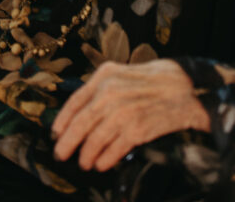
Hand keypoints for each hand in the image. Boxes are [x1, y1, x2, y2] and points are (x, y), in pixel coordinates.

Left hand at [51, 60, 209, 171]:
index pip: (74, 101)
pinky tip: (101, 164)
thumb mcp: (120, 74)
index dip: (62, 120)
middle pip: (81, 123)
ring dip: (86, 154)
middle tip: (60, 154)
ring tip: (83, 162)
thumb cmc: (151, 81)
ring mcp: (123, 111)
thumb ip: (100, 89)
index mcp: (103, 76)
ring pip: (95, 139)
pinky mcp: (137, 129)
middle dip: (68, 142)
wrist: (183, 87)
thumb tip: (80, 113)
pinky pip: (114, 148)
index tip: (56, 133)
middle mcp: (109, 93)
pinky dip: (105, 159)